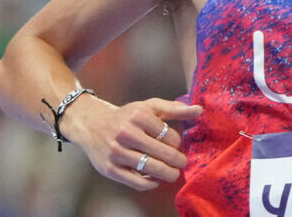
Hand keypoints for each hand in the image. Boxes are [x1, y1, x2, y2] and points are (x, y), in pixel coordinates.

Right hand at [60, 96, 203, 189]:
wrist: (92, 125)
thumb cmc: (126, 116)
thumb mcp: (149, 107)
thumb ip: (175, 109)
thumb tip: (199, 110)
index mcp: (139, 115)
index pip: (170, 136)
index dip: (178, 143)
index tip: (177, 145)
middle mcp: (126, 133)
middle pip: (163, 153)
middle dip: (177, 161)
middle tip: (182, 163)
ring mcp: (117, 152)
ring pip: (151, 168)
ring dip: (167, 173)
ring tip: (173, 173)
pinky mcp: (110, 169)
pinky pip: (136, 182)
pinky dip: (150, 183)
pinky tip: (155, 179)